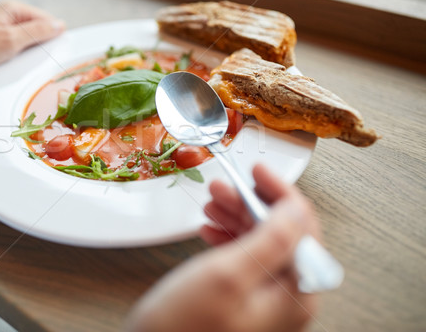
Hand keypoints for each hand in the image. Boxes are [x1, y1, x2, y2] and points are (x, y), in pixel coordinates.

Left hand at [0, 0, 64, 88]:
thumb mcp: (11, 40)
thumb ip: (38, 32)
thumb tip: (61, 25)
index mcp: (11, 9)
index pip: (46, 19)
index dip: (55, 36)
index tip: (59, 54)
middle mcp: (5, 18)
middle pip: (37, 32)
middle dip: (41, 48)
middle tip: (41, 64)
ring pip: (25, 45)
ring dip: (28, 57)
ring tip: (23, 67)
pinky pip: (13, 53)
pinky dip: (16, 62)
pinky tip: (14, 71)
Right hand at [124, 164, 318, 331]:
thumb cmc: (184, 327)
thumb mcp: (228, 275)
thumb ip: (270, 240)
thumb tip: (295, 209)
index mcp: (294, 294)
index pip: (302, 228)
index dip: (279, 193)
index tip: (256, 170)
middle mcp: (286, 299)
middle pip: (280, 233)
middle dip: (251, 203)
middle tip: (224, 186)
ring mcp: (264, 301)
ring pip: (259, 242)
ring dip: (236, 217)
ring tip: (212, 202)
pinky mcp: (243, 301)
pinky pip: (244, 258)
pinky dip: (227, 238)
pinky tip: (209, 229)